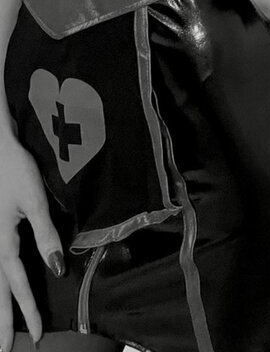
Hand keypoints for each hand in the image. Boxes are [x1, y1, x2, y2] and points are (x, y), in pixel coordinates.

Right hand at [0, 137, 64, 348]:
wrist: (0, 146)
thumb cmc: (16, 171)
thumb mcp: (34, 201)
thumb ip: (45, 235)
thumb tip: (56, 268)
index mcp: (2, 243)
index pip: (16, 286)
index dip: (27, 310)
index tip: (36, 335)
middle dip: (2, 320)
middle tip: (5, 349)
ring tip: (2, 331)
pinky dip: (0, 283)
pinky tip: (3, 291)